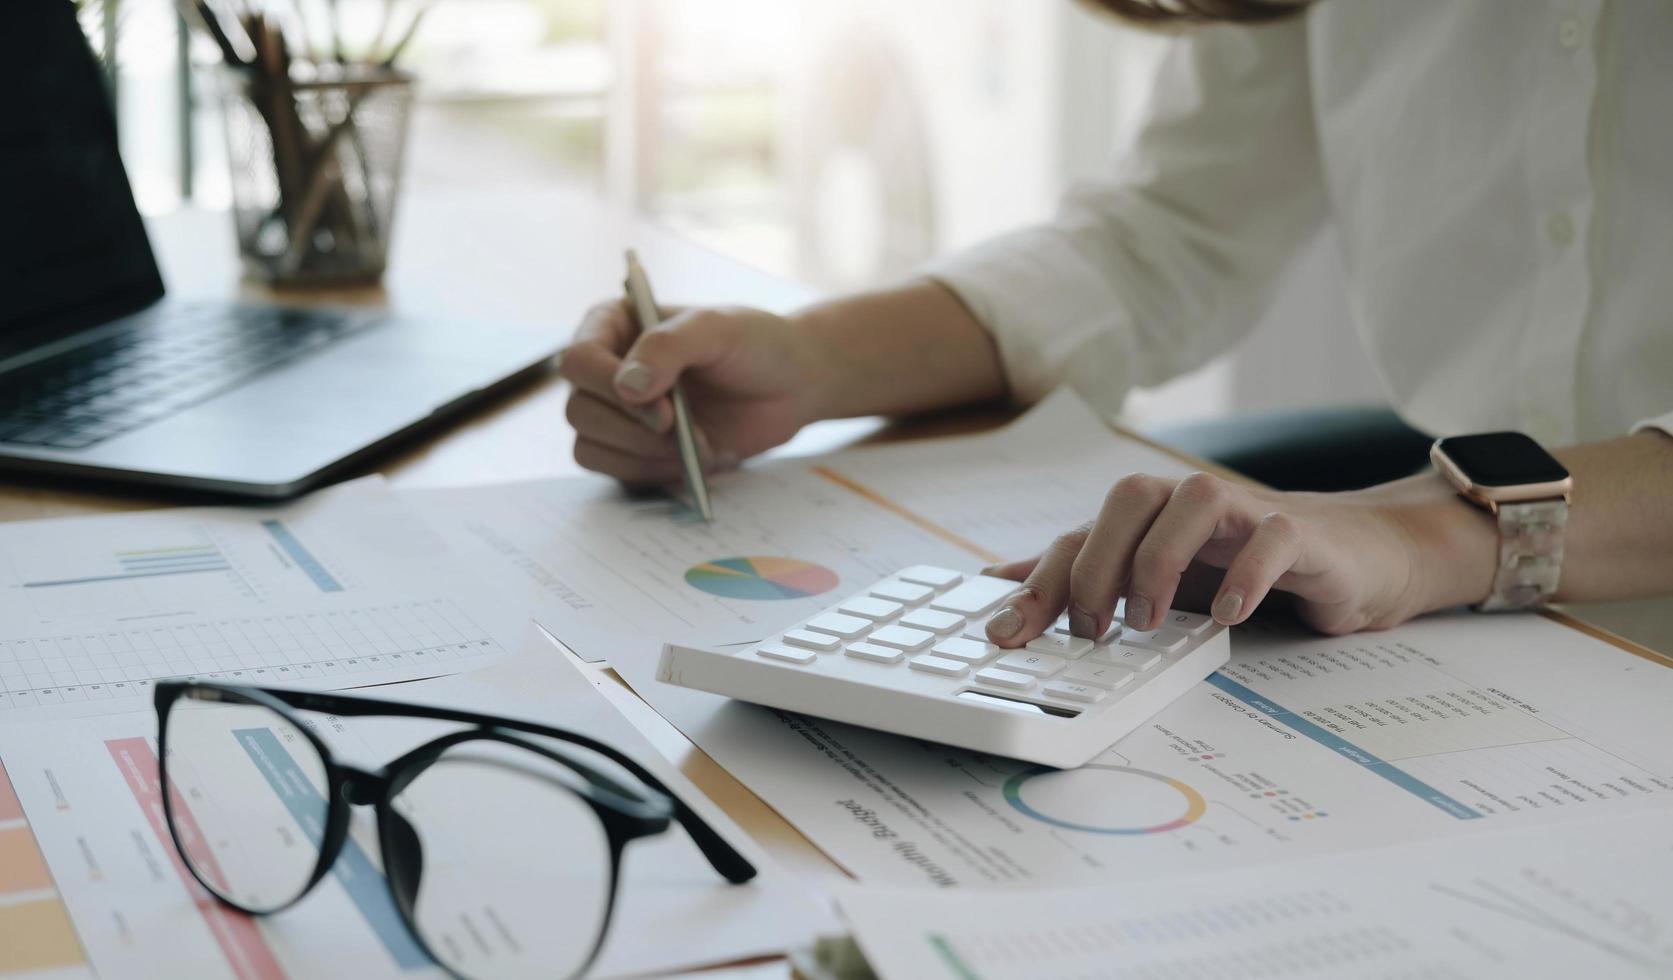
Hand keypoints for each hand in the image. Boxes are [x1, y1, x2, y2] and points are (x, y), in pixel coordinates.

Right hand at [557, 301, 827, 483]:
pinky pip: (615, 473)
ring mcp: (617, 413)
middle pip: (579, 411)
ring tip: (697, 443)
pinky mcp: (634, 449)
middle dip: (634, 429)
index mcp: (613, 324)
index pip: (578, 360)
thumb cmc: (756, 344)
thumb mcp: (718, 329)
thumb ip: (670, 347)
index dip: (609, 388)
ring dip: (644, 455)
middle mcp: (605, 369)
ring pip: (589, 448)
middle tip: (684, 429)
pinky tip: (693, 459)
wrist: (791, 385)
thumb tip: (626, 386)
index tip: (662, 407)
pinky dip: (653, 472)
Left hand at [982, 470, 1497, 646]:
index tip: (1007, 632)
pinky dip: (1246, 572)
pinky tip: (1229, 615)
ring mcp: (1243, 512)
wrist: (1347, 556)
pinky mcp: (1298, 534)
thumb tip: (1005, 584)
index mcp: (1144, 517)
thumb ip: (1084, 576)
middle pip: (1126, 501)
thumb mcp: (1153, 576)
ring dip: (1159, 562)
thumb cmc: (1240, 562)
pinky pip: (1270, 537)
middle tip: (1091, 631)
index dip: (1039, 581)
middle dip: (1096, 567)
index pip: (1078, 535)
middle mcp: (1186, 504)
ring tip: (1148, 624)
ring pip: (1190, 503)